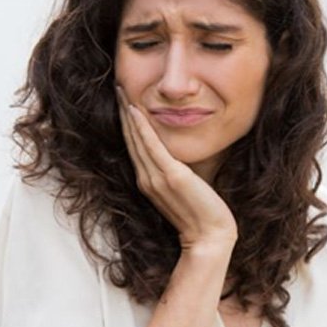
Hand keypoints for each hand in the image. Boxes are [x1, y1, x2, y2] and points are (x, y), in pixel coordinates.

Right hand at [116, 86, 237, 254]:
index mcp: (147, 182)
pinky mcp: (171, 175)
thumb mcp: (183, 189)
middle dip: (123, 113)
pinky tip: (135, 110)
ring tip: (122, 93)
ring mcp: (156, 178)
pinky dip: (141, 127)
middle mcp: (146, 179)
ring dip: (128, 114)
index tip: (123, 103)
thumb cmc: (201, 215)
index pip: (133, 147)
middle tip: (117, 89)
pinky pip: (151, 146)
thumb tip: (179, 155)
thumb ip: (176, 172)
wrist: (209, 237)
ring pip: (136, 139)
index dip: (127, 124)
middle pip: (130, 140)